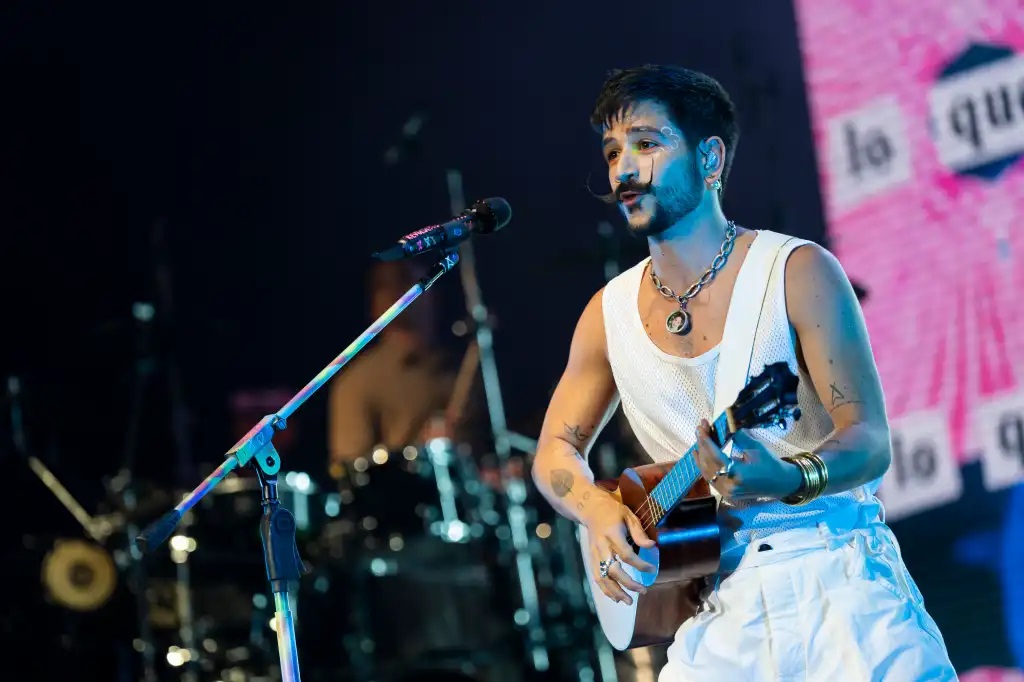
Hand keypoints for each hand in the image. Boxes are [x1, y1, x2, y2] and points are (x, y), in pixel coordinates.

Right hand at [579, 489, 656, 604]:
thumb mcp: (628, 515)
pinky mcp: (591, 559)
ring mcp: (594, 554)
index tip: (652, 569)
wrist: (590, 509)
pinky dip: (605, 590)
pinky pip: (597, 577)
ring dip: (615, 591)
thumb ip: (638, 532)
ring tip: (628, 601)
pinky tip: (615, 598)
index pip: (626, 554)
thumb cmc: (613, 511)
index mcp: (612, 534)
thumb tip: (652, 546)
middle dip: (628, 583)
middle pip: (613, 570)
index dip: (640, 564)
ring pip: (602, 577)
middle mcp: (601, 546)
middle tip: (643, 591)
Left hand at [694, 419, 801, 499]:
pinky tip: (699, 454)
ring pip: (706, 472)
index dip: (706, 441)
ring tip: (699, 437)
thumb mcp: (757, 447)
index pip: (715, 456)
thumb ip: (740, 438)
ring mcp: (726, 492)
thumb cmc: (771, 464)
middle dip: (702, 444)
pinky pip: (710, 478)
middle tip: (700, 428)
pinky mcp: (726, 493)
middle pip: (708, 464)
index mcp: (738, 475)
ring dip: (701, 454)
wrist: (781, 483)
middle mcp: (729, 486)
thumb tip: (726, 429)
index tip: (701, 427)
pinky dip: (703, 465)